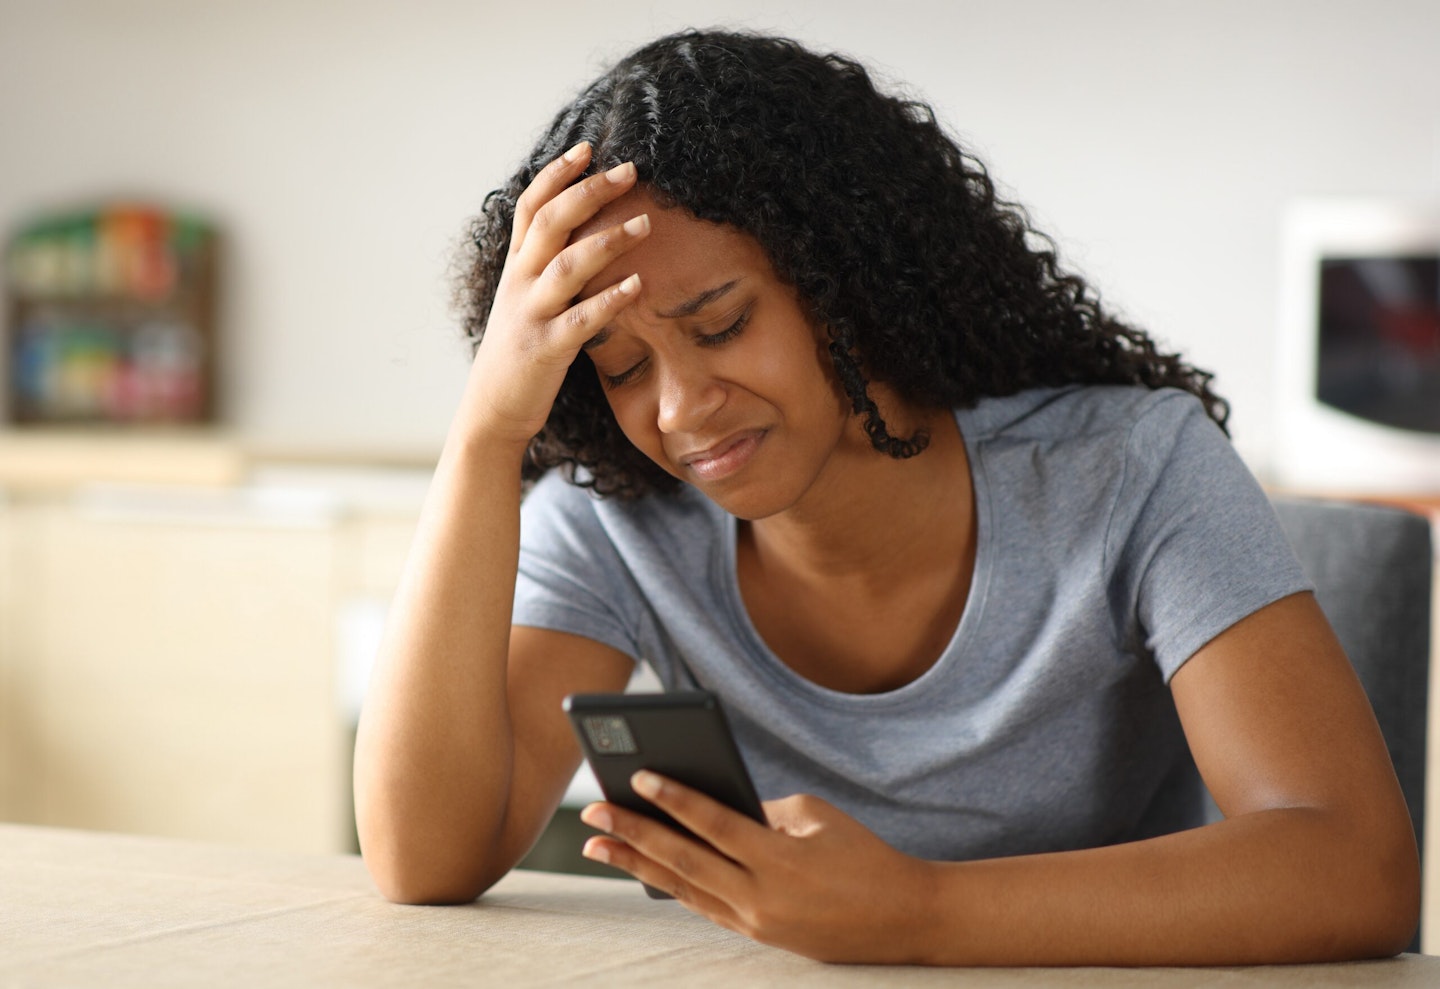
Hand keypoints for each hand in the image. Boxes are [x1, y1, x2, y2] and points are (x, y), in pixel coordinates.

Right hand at [460, 142, 650, 446]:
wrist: (492, 410)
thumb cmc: (520, 353)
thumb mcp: (527, 301)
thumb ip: (549, 267)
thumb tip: (587, 233)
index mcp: (517, 267)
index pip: (532, 206)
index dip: (557, 174)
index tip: (589, 148)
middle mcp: (519, 283)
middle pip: (551, 222)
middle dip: (590, 192)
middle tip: (630, 171)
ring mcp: (531, 314)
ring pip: (567, 265)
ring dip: (608, 239)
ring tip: (645, 222)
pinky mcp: (546, 349)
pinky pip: (581, 319)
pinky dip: (610, 299)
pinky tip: (638, 285)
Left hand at [580, 772, 938, 963]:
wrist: (905, 919)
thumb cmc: (864, 855)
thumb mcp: (817, 818)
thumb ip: (764, 811)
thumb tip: (717, 809)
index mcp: (780, 860)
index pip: (715, 825)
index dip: (675, 800)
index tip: (640, 776)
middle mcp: (761, 897)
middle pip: (684, 861)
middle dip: (634, 836)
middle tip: (593, 813)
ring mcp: (756, 922)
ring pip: (683, 889)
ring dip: (637, 865)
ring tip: (598, 845)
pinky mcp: (758, 936)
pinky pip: (704, 906)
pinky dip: (672, 885)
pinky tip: (643, 868)